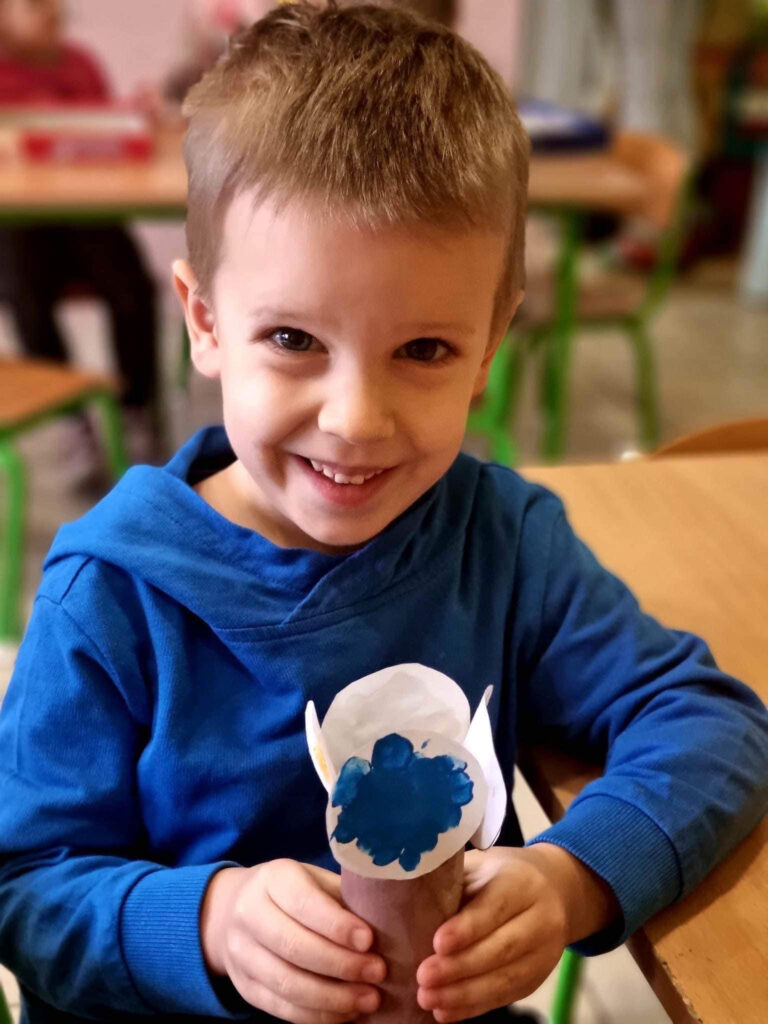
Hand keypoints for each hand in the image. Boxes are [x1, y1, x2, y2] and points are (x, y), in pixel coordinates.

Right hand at [201, 859, 386, 1023]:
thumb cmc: (293, 891)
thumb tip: (387, 922)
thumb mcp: (314, 879)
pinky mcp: (244, 987)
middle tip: (378, 973)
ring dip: (332, 998)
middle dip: (341, 965)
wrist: (234, 909)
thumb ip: (342, 897)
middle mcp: (249, 914)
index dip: (337, 925)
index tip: (369, 940)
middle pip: (293, 946)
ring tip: (368, 999)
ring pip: (286, 983)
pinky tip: (345, 1013)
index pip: (303, 902)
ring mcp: (241, 954)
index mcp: (273, 879)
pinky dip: (316, 1016)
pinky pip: (280, 1009)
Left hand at [416, 844, 618, 1021]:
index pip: (496, 907)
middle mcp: (541, 918)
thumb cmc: (499, 876)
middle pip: (502, 948)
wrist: (552, 890)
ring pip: (505, 979)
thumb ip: (454, 884)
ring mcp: (544, 952)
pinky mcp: (537, 979)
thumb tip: (408, 903)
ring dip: (463, 995)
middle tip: (423, 977)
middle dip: (460, 967)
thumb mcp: (480, 867)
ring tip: (428, 999)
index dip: (467, 928)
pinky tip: (446, 1012)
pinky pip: (505, 996)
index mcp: (522, 882)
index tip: (437, 943)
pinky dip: (473, 1007)